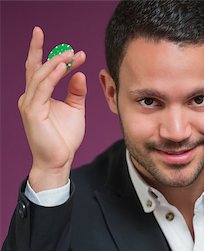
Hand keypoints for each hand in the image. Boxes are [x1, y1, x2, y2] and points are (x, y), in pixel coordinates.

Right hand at [18, 26, 86, 190]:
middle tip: (65, 43)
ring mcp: (29, 103)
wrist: (58, 160)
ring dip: (55, 62)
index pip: (41, 70)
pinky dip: (54, 75)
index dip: (55, 58)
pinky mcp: (33, 111)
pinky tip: (65, 67)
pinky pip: (44, 87)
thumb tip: (80, 75)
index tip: (76, 52)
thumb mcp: (74, 110)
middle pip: (34, 67)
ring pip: (39, 75)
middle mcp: (29, 97)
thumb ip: (76, 92)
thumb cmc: (64, 139)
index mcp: (38, 96)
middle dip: (43, 49)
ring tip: (71, 54)